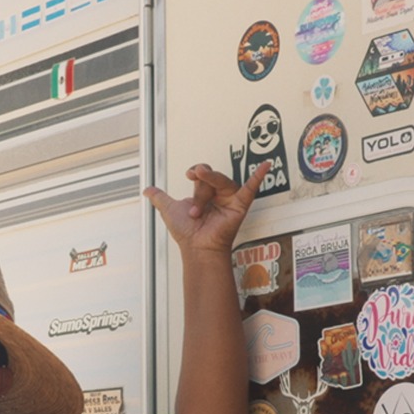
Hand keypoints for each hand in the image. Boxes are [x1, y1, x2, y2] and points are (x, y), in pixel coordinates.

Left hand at [143, 161, 264, 254]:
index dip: (196, 171)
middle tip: (193, 207)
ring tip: (199, 210)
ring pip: (220, 182)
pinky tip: (265, 165)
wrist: (196, 248)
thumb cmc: (187, 234)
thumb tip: (148, 190)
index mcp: (205, 193)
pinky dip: (258, 176)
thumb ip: (160, 197)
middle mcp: (218, 194)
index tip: (189, 174)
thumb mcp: (169, 209)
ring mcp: (230, 199)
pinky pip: (251, 188)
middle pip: (210, 177)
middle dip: (198, 190)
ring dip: (206, 195)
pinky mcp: (240, 206)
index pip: (203, 173)